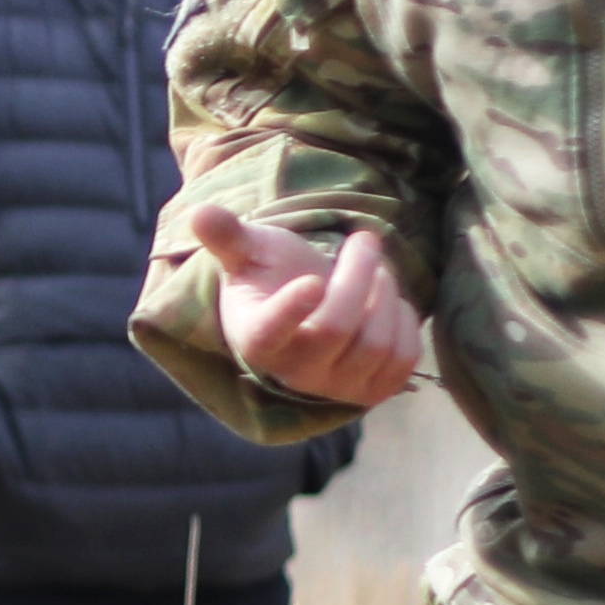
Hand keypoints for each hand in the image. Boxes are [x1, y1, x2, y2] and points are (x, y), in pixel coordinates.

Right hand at [185, 201, 425, 406]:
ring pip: (376, 343)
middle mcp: (294, 372)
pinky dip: (406, 321)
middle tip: (365, 238)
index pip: (269, 333)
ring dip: (386, 293)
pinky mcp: (372, 391)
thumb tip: (199, 212)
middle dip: (359, 273)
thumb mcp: (249, 251)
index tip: (312, 281)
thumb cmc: (272, 276)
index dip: (291, 311)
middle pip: (337, 326)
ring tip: (376, 271)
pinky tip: (389, 303)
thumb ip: (227, 235)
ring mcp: (335, 387)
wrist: (304, 315)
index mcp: (256, 336)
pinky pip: (404, 358)